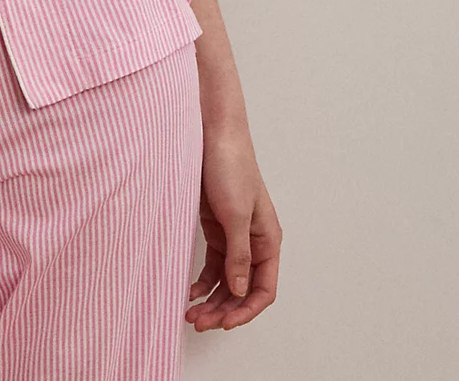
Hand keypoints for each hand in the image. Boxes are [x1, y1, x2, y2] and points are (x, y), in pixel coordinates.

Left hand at [186, 121, 281, 330]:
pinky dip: (203, 281)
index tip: (224, 323)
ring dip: (211, 299)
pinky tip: (190, 291)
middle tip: (199, 322)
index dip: (246, 310)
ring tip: (191, 314)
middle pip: (242, 289)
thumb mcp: (236, 213)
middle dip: (223, 309)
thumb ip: (238, 254)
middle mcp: (253, 242)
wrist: (211, 134)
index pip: (263, 289)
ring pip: (226, 280)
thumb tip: (239, 290)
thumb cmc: (231, 167)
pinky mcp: (216, 228)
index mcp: (268, 240)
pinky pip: (212, 265)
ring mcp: (234, 236)